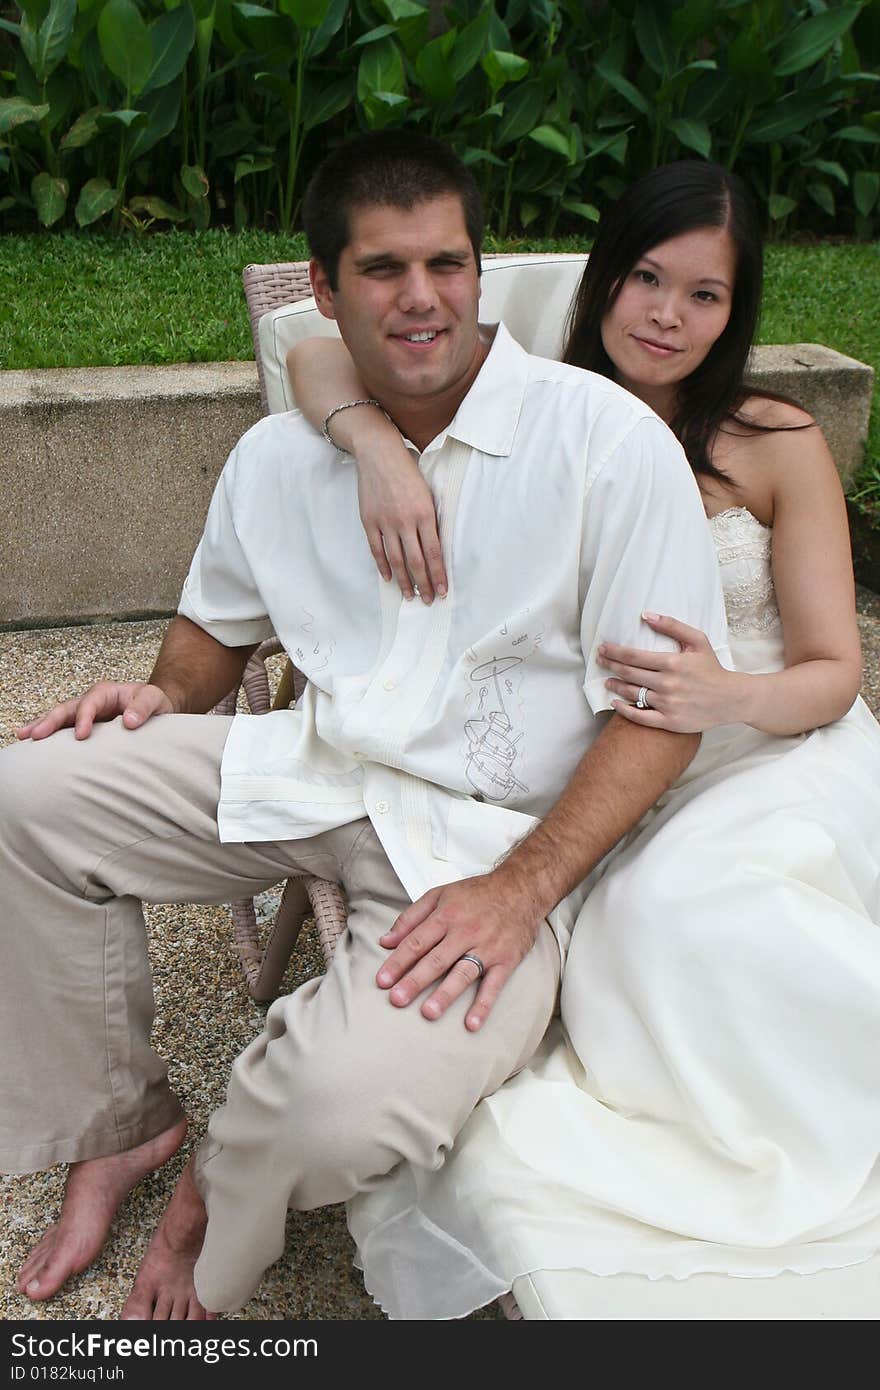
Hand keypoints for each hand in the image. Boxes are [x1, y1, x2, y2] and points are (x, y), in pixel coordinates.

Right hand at [16, 681, 174, 741]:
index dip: (84, 717)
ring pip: (60, 718)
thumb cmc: (156, 703)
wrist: (157, 710)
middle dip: (50, 720)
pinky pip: (64, 730)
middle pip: (66, 708)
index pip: (91, 702)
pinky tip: (35, 745)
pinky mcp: (85, 727)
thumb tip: (129, 721)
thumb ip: (144, 707)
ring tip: (23, 736)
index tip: (81, 735)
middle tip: (36, 734)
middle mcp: (92, 701)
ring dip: (42, 726)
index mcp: (107, 692)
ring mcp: (85, 714)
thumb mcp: (156, 699)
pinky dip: (50, 737)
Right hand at [356, 447, 446, 603]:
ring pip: (396, 560)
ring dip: (404, 581)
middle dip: (424, 584)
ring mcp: (385, 522)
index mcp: (425, 513)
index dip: (439, 575)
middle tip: (428, 600)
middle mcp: (405, 521)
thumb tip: (436, 547)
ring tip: (410, 595)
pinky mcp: (369, 521)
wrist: (379, 453)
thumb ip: (431, 520)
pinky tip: (389, 578)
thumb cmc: (408, 471)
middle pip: (416, 562)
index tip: (443, 591)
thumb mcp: (428, 492)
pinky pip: (377, 550)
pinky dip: (383, 566)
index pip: (434, 553)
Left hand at [376, 871, 541, 1030]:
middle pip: (436, 960)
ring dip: (446, 994)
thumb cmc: (476, 894)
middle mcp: (465, 932)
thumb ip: (410, 918)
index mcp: (446, 916)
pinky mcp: (506, 960)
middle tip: (397, 1000)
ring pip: (463, 973)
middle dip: (415, 980)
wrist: (520, 889)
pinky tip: (472, 1023)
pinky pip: (494, 985)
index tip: (382, 980)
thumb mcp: (439, 895)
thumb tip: (386, 941)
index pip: (417, 942)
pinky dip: (484, 1005)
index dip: (398, 962)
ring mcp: (486, 947)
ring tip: (428, 1012)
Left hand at [597, 613, 734, 732]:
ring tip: (607, 680)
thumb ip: (672, 626)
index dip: (615, 652)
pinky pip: (640, 717)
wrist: (730, 699)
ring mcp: (667, 704)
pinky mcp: (669, 721)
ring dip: (615, 686)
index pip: (634, 656)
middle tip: (600, 661)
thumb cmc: (711, 668)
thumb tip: (645, 615)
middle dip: (611, 665)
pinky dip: (624, 710)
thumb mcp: (697, 641)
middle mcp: (667, 684)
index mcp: (672, 663)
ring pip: (633, 694)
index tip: (604, 649)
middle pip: (629, 674)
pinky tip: (615, 702)